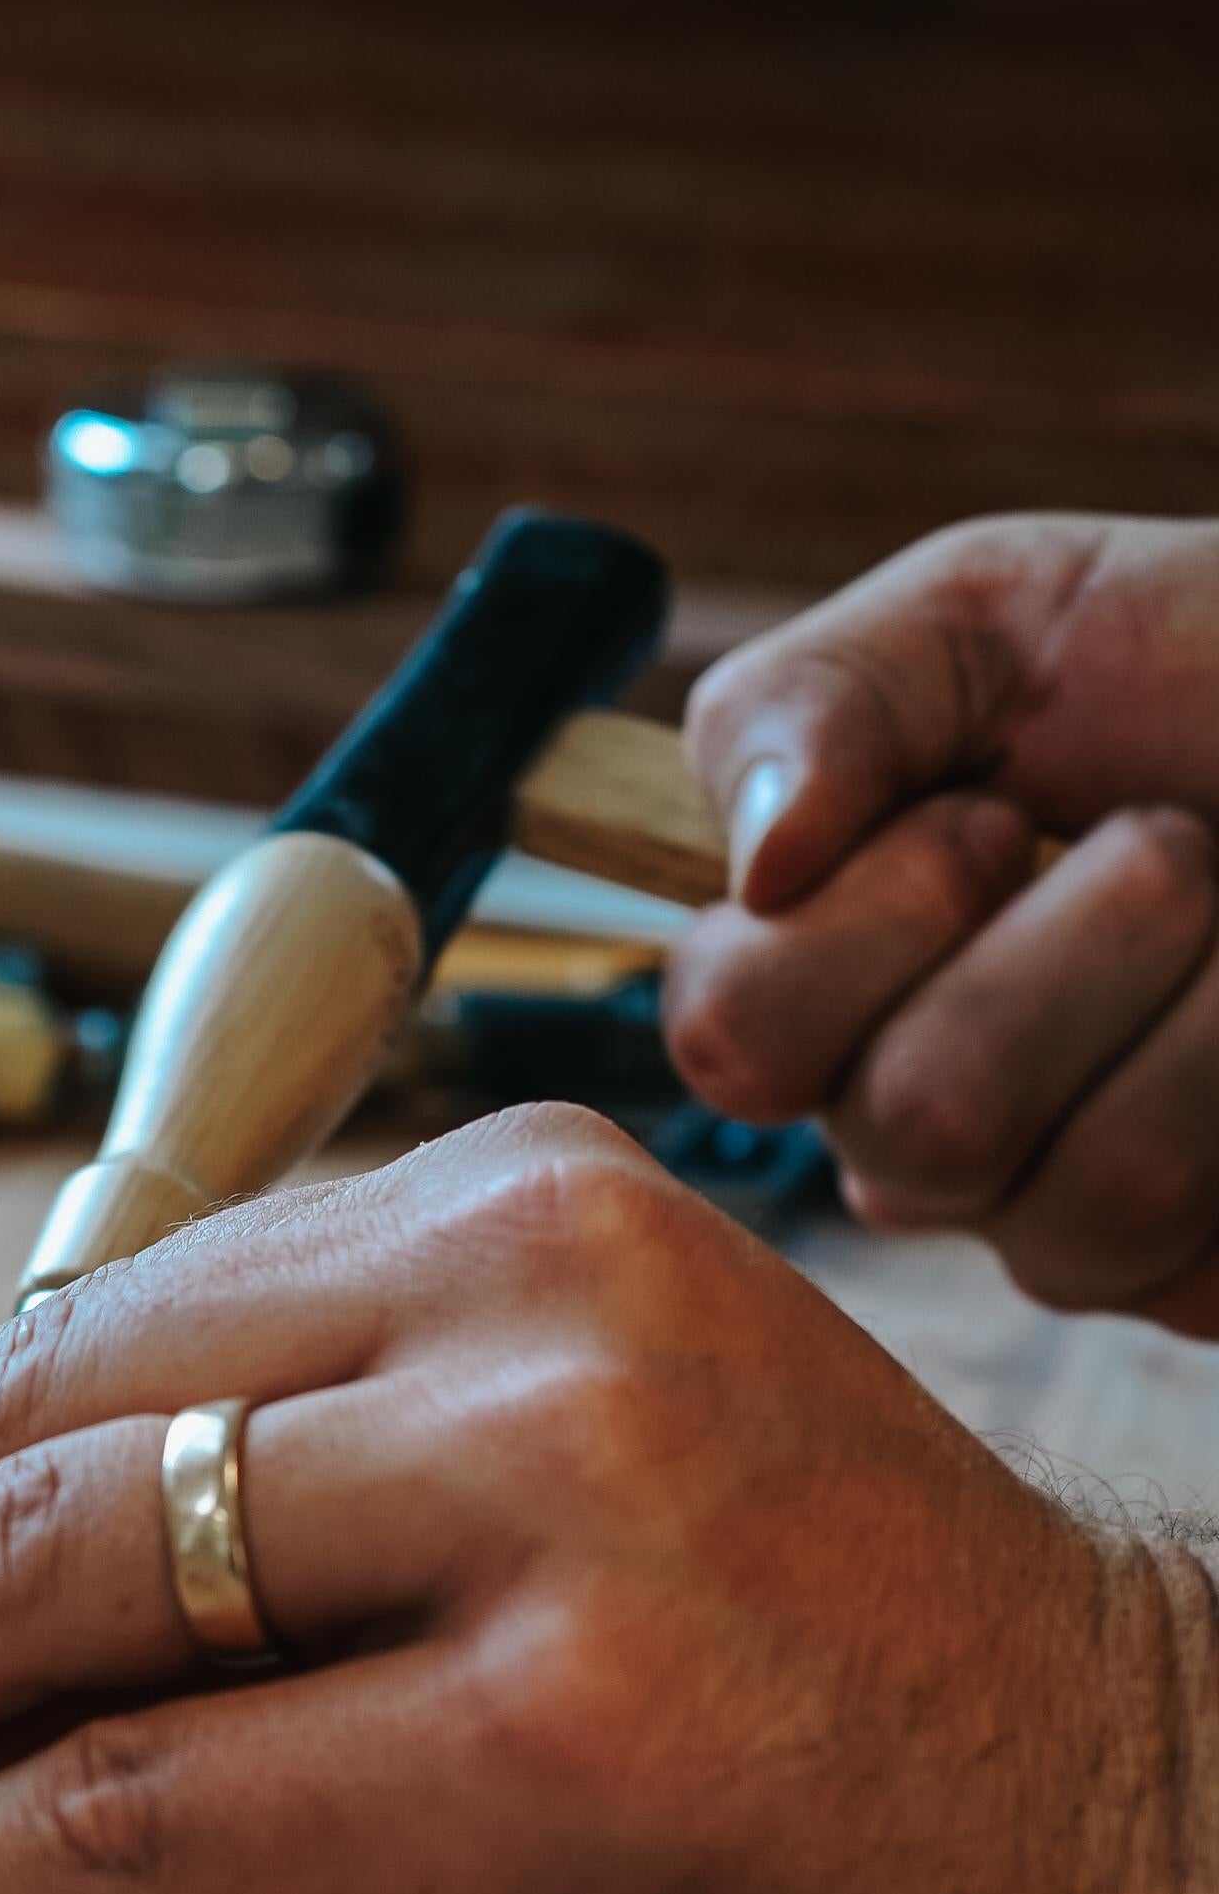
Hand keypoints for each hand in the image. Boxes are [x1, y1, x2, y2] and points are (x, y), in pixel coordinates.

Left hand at [0, 1117, 1217, 1893]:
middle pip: (44, 1443)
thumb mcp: (607, 1439)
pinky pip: (127, 1819)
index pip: (108, 1310)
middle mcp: (531, 1319)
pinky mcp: (542, 1759)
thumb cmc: (856, 1668)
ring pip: (52, 1611)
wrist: (1154, 1832)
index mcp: (526, 1208)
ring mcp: (547, 1527)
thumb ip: (344, 1430)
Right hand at [666, 514, 1218, 1331]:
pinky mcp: (1176, 1281)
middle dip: (1062, 946)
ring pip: (1051, 1201)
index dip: (851, 931)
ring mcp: (1049, 1219)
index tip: (988, 813)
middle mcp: (916, 1123)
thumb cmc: (1213, 667)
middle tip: (1165, 841)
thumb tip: (752, 861)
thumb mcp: (1006, 612)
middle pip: (898, 1128)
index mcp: (834, 971)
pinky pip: (1159, 1242)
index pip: (723, 1037)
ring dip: (1185, 1002)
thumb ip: (824, 698)